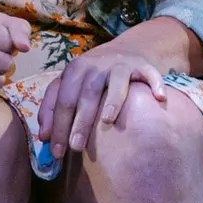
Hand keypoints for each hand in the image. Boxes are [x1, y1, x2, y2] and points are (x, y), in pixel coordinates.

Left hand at [35, 36, 169, 157]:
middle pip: (87, 94)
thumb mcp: (69, 86)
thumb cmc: (92, 77)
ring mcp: (120, 64)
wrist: (124, 50)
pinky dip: (155, 84)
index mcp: (74, 70)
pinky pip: (150, 73)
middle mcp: (96, 65)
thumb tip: (43, 137)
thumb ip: (53, 108)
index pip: (63, 101)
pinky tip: (159, 98)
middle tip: (76, 146)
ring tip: (108, 120)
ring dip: (112, 100)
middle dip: (80, 121)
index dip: (58, 126)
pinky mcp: (142, 65)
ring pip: (116, 82)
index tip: (56, 152)